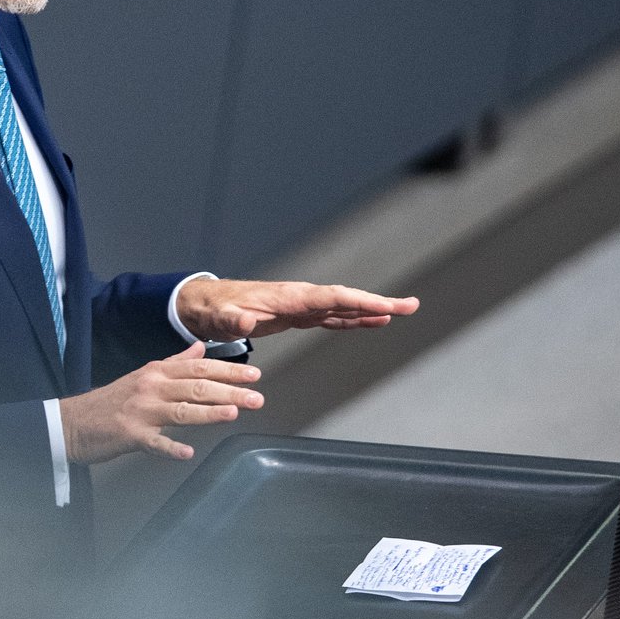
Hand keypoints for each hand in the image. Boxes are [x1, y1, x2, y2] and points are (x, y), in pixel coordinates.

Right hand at [58, 343, 263, 464]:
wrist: (73, 422)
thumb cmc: (112, 401)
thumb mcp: (144, 374)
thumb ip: (175, 362)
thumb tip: (200, 348)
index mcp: (157, 372)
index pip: (198, 368)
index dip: (227, 370)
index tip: (253, 375)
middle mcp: (151, 387)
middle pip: (195, 387)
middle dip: (229, 391)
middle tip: (255, 397)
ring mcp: (140, 411)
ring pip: (180, 410)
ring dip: (208, 412)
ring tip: (233, 413)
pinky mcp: (129, 435)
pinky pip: (153, 442)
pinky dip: (170, 447)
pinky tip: (187, 452)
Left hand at [175, 278, 417, 342]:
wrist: (207, 305)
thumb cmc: (215, 310)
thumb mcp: (220, 317)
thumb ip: (232, 319)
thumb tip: (244, 321)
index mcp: (289, 296)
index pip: (333, 298)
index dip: (361, 302)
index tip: (387, 308)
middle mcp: (301, 298)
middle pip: (347, 299)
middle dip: (379, 303)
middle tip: (411, 306)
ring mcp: (301, 306)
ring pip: (344, 307)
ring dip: (372, 310)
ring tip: (402, 312)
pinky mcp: (298, 315)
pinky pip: (333, 316)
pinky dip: (354, 318)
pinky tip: (372, 322)